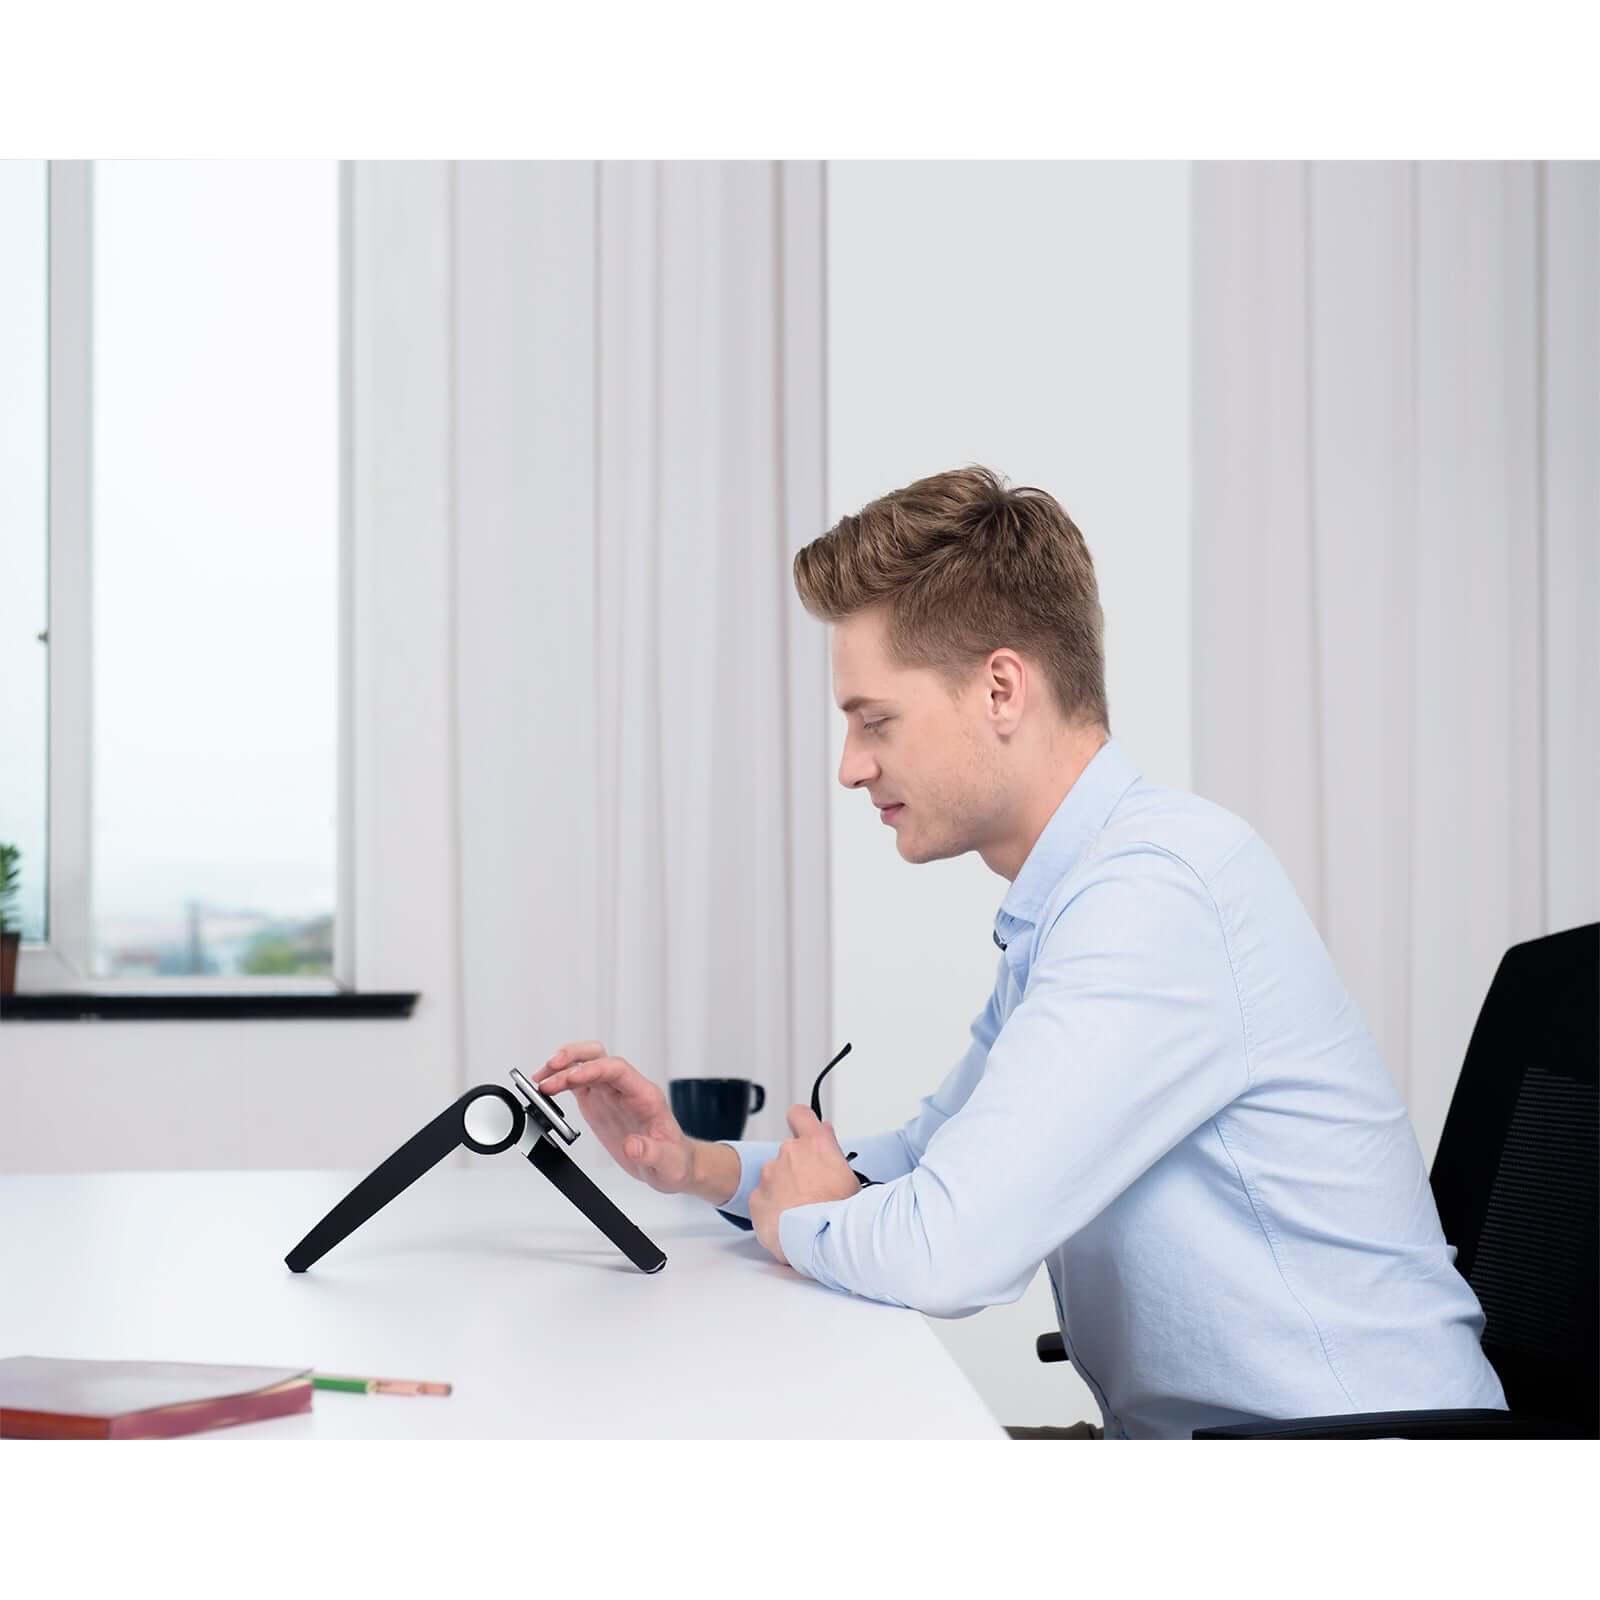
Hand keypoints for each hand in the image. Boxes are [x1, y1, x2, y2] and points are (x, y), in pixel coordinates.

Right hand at [530, 1042, 693, 1194]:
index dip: (592, 1069)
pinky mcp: (599, 1105)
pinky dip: (560, 1083)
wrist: (670, 1165)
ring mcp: (611, 1095)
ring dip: (562, 1068)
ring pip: (584, 1066)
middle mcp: (626, 1089)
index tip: (571, 1078)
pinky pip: (577, 1085)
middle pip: (598, 1057)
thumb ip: (651, 1153)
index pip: (617, 1069)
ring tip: (540, 1080)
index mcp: (645, 1095)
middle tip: (550, 1070)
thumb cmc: (674, 1160)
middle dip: (573, 1058)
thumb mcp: (668, 1163)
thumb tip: (633, 1146)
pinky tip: (546, 1090)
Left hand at [749, 1104, 861, 1265]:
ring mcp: (770, 1175)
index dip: (801, 1123)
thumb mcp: (849, 1175)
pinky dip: (772, 1209)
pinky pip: (763, 1200)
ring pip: (774, 1178)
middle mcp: (788, 1153)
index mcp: (814, 1144)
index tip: (804, 1134)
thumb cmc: (840, 1211)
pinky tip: (787, 1223)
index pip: (800, 1115)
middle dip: (797, 1169)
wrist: (820, 1240)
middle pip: (789, 1154)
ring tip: (800, 1212)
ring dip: (784, 1190)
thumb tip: (824, 1131)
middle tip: (811, 1191)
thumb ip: (830, 1149)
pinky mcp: (756, 1198)